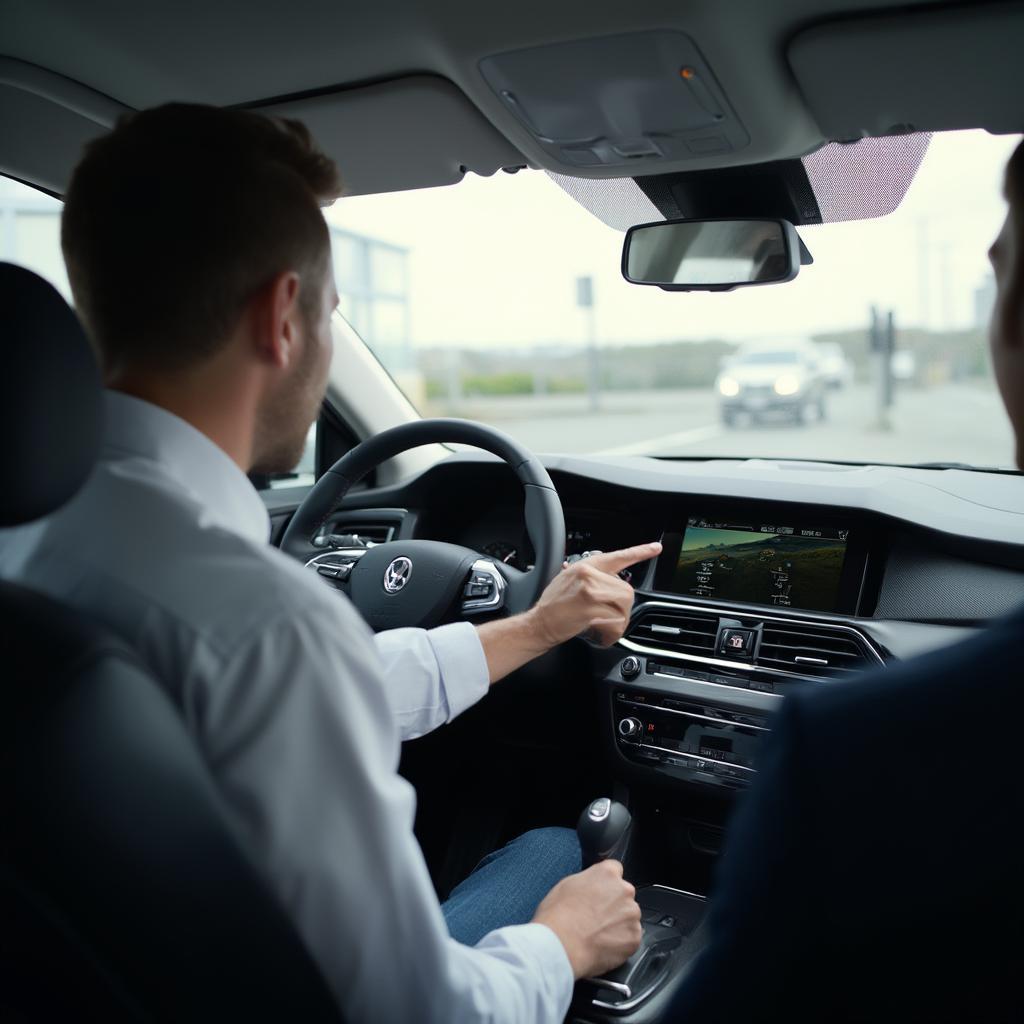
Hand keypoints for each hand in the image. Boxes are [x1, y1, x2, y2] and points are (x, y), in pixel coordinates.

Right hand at [527, 542, 661, 648]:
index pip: (618, 556)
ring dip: (619, 620)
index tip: (655, 548)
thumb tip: (607, 580)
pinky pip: (616, 620)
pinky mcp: (591, 609)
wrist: (540, 623)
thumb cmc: (553, 605)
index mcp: (585, 565)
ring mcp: (590, 591)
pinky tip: (603, 634)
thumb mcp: (568, 579)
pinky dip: (613, 632)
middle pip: (626, 589)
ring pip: (623, 605)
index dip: (640, 551)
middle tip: (608, 617)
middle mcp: (589, 574)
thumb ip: (589, 576)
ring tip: (605, 626)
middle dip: (622, 607)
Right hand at [532, 860, 642, 977]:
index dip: (606, 883)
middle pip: (624, 895)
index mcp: (607, 873)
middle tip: (597, 917)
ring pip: (629, 917)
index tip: (600, 892)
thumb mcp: (567, 884)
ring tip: (599, 934)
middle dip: (614, 904)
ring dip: (619, 924)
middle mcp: (624, 890)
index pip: (615, 869)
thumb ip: (588, 881)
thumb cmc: (559, 915)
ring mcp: (631, 915)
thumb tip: (592, 887)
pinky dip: (621, 943)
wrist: (563, 945)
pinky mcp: (634, 938)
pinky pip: (631, 938)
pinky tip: (603, 946)